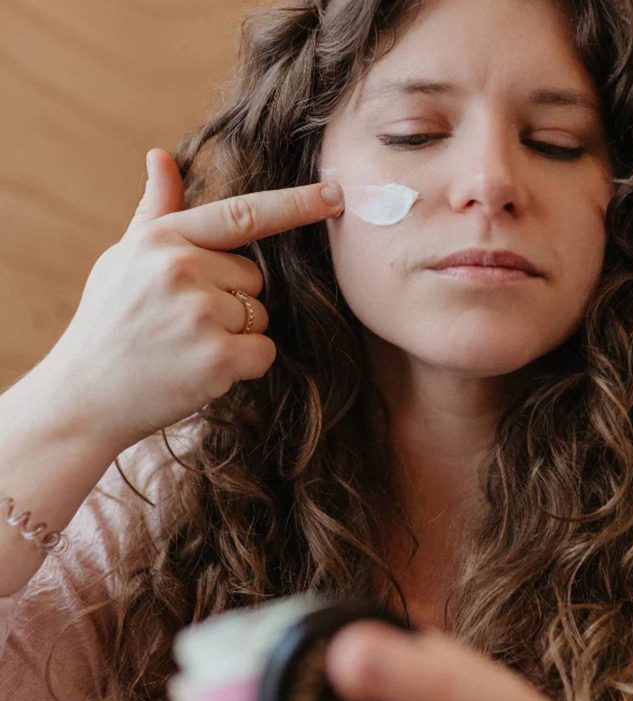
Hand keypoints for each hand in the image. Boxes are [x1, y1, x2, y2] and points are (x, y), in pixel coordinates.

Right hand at [40, 148, 344, 453]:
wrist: (83, 398)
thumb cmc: (108, 325)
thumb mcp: (122, 259)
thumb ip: (155, 212)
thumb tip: (161, 156)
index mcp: (163, 240)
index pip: (243, 214)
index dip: (295, 204)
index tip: (335, 193)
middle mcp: (183, 269)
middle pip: (256, 279)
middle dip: (234, 300)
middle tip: (184, 324)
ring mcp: (201, 314)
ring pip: (261, 317)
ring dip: (237, 335)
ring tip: (186, 347)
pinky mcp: (218, 358)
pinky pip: (263, 352)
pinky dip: (243, 365)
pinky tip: (200, 371)